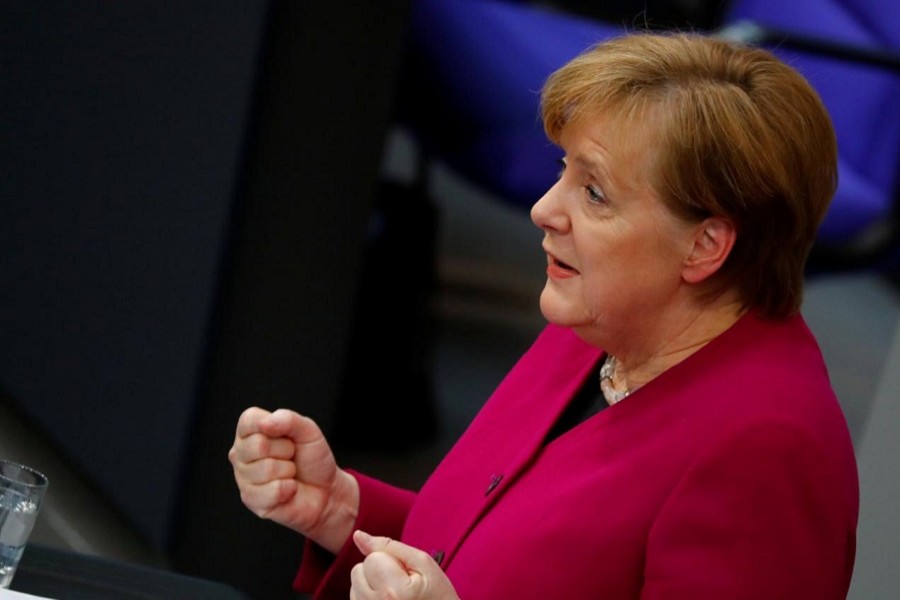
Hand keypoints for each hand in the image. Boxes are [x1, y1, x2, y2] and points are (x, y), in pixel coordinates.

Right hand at [228, 407, 358, 553]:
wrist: (325, 489)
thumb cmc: (312, 457)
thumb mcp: (308, 430)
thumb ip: (288, 419)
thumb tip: (264, 423)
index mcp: (249, 431)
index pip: (249, 420)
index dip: (275, 426)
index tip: (288, 436)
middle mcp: (240, 453)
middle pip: (259, 445)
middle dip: (286, 451)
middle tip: (291, 457)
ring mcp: (242, 477)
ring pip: (267, 469)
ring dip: (289, 471)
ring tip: (289, 473)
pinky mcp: (250, 500)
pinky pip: (273, 491)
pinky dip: (289, 489)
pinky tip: (288, 489)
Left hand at [350, 531, 459, 599]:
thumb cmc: (437, 594)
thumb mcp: (422, 563)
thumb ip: (388, 546)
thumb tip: (358, 536)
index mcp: (393, 592)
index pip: (372, 558)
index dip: (390, 560)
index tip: (407, 575)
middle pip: (358, 570)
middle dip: (377, 571)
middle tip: (400, 585)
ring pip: (355, 584)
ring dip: (371, 584)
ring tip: (394, 595)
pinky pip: (355, 598)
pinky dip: (367, 596)